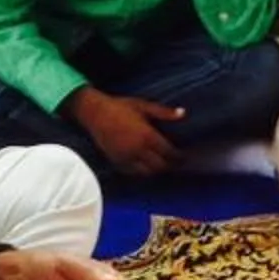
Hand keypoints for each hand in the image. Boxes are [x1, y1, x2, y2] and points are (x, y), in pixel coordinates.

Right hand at [68, 86, 183, 176]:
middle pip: (160, 166)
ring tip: (161, 165)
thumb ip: (164, 112)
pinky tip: (146, 166)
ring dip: (156, 170)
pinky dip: (142, 171)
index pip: (169, 153)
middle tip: (175, 163)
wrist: (94, 112)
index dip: (178, 157)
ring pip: (147, 172)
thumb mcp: (143, 106)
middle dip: (169, 165)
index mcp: (147, 135)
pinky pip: (133, 172)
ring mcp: (126, 157)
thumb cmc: (120, 107)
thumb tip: (183, 114)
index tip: (184, 157)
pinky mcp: (117, 161)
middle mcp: (138, 149)